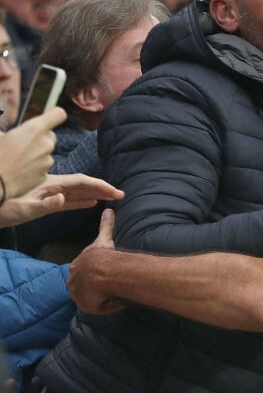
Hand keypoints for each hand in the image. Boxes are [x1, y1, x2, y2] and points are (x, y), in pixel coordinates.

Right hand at [0, 107, 64, 199]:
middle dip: (40, 137)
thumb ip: (11, 127)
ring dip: (35, 153)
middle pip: (51, 135)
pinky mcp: (44, 175)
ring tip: (16, 158)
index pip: (58, 114)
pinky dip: (33, 167)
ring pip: (46, 152)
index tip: (48, 117)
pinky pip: (42, 167)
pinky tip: (18, 169)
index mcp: (34, 129)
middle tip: (22, 142)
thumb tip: (14, 131)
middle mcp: (45, 144)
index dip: (54, 115)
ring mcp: (47, 161)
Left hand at [0, 173, 123, 227]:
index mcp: (50, 185)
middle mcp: (52, 187)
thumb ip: (45, 204)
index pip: (81, 183)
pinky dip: (82, 200)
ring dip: (94, 193)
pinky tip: (91, 203)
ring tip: (110, 197)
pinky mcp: (45, 202)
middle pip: (82, 185)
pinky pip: (68, 200)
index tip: (115, 192)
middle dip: (102, 188)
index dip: (99, 186)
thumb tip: (63, 198)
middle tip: (120, 194)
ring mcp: (49, 194)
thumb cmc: (4, 208)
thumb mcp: (24, 209)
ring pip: (77, 192)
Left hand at [68, 209, 125, 314]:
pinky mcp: (85, 305)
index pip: (81, 272)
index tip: (104, 275)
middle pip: (83, 287)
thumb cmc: (103, 254)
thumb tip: (109, 209)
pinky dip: (108, 306)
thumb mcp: (104, 238)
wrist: (102, 270)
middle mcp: (74, 281)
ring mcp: (78, 295)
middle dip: (95, 288)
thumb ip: (106, 225)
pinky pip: (98, 308)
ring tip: (116, 294)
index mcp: (77, 266)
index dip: (92, 274)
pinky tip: (118, 301)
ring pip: (91, 298)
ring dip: (102, 298)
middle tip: (111, 287)